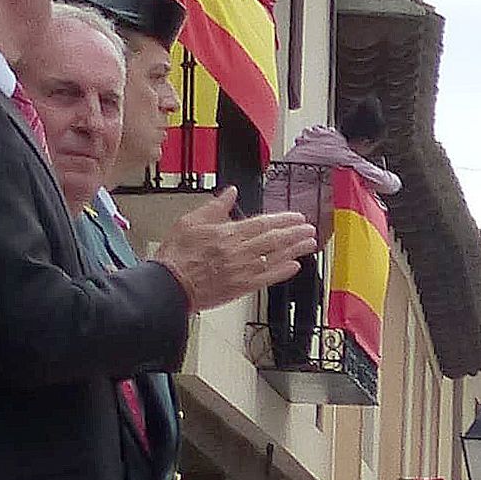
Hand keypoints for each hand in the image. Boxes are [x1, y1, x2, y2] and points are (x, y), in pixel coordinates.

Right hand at [154, 189, 317, 311]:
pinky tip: (295, 266)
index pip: (263, 223)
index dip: (284, 220)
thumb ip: (215, 207)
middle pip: (275, 240)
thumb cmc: (177, 255)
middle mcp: (239, 251)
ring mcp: (243, 270)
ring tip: (310, 244)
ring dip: (295, 250)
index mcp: (228, 234)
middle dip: (295, 233)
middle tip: (310, 229)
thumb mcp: (190, 221)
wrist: (170, 285)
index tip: (297, 217)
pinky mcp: (242, 287)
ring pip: (276, 257)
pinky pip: (269, 278)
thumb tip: (231, 192)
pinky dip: (283, 271)